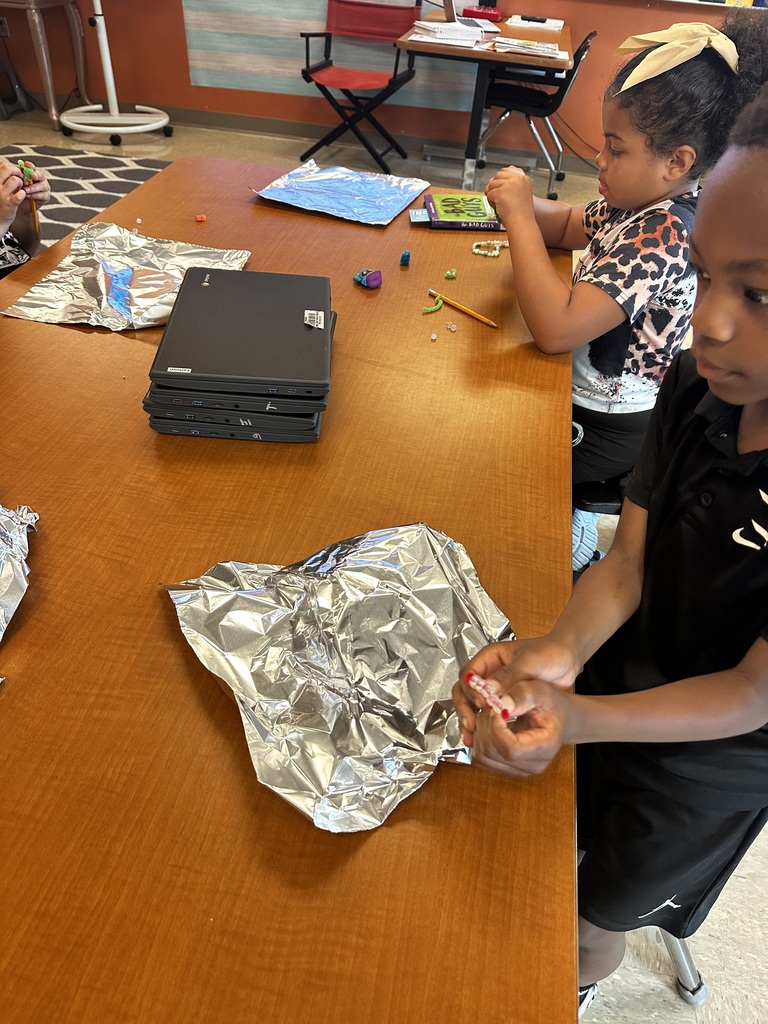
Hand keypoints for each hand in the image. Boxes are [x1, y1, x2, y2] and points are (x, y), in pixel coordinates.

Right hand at [0, 160, 25, 234]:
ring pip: (16, 180)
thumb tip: (9, 164)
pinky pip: (21, 193)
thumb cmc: (1, 200)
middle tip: (21, 179)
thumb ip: (4, 176)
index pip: (3, 166)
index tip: (16, 173)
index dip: (13, 168)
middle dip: (18, 173)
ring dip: (21, 184)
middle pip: (9, 169)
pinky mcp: (10, 203)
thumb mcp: (0, 186)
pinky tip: (21, 197)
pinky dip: (23, 194)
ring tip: (20, 189)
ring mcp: (2, 194)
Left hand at [18, 161, 50, 208]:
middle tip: (32, 176)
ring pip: (42, 186)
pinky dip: (34, 195)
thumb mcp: (17, 183)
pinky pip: (42, 195)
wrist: (21, 204)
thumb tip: (18, 169)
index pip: (33, 168)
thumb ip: (19, 176)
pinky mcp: (46, 197)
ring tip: (25, 190)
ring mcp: (45, 188)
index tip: (26, 164)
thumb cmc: (19, 191)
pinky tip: (28, 196)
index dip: (31, 166)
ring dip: (33, 188)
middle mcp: (41, 179)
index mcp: (34, 173)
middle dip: (36, 175)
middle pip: (41, 175)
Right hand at [452, 637, 580, 747]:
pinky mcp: (503, 700)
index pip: (469, 674)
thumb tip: (488, 690)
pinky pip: (486, 713)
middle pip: (465, 691)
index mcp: (490, 657)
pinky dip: (483, 726)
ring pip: (472, 704)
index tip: (482, 704)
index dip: (471, 691)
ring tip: (472, 737)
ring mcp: (495, 687)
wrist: (567, 661)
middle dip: (465, 709)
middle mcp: (488, 672)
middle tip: (471, 725)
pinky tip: (483, 739)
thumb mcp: (530, 661)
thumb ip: (509, 674)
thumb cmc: (549, 653)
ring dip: (470, 720)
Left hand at [470, 676, 572, 777]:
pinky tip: (489, 724)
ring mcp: (517, 770)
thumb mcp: (540, 691)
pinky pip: (481, 758)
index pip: (509, 748)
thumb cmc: (552, 704)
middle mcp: (530, 765)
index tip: (496, 707)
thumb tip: (501, 705)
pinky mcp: (506, 768)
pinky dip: (479, 739)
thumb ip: (521, 696)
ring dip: (479, 732)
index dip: (495, 727)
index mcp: (544, 749)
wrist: (560, 719)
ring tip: (490, 714)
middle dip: (484, 725)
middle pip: (490, 753)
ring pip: (481, 757)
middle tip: (491, 706)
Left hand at [484, 165, 533, 223]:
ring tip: (500, 204)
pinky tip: (498, 207)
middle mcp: (517, 179)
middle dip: (495, 186)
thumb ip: (512, 185)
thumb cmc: (521, 213)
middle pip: (498, 175)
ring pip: (492, 184)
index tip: (500, 186)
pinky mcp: (500, 192)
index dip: (501, 178)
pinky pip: (489, 194)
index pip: (508, 169)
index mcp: (523, 178)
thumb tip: (494, 180)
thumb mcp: (521, 193)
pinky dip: (491, 202)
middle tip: (497, 197)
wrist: (522, 223)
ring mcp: (508, 184)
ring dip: (492, 195)